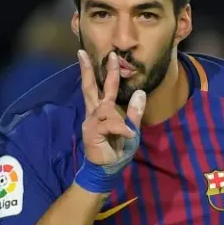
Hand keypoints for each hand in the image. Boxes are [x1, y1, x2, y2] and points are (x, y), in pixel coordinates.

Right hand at [78, 50, 145, 165]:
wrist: (107, 170)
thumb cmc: (118, 150)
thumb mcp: (131, 129)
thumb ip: (134, 112)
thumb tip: (140, 92)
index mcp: (101, 112)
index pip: (97, 88)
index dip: (94, 71)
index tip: (91, 54)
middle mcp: (93, 114)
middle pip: (89, 89)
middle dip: (87, 71)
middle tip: (83, 53)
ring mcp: (91, 123)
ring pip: (105, 107)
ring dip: (119, 117)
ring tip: (127, 130)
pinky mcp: (92, 133)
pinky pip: (109, 124)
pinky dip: (121, 128)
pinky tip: (127, 134)